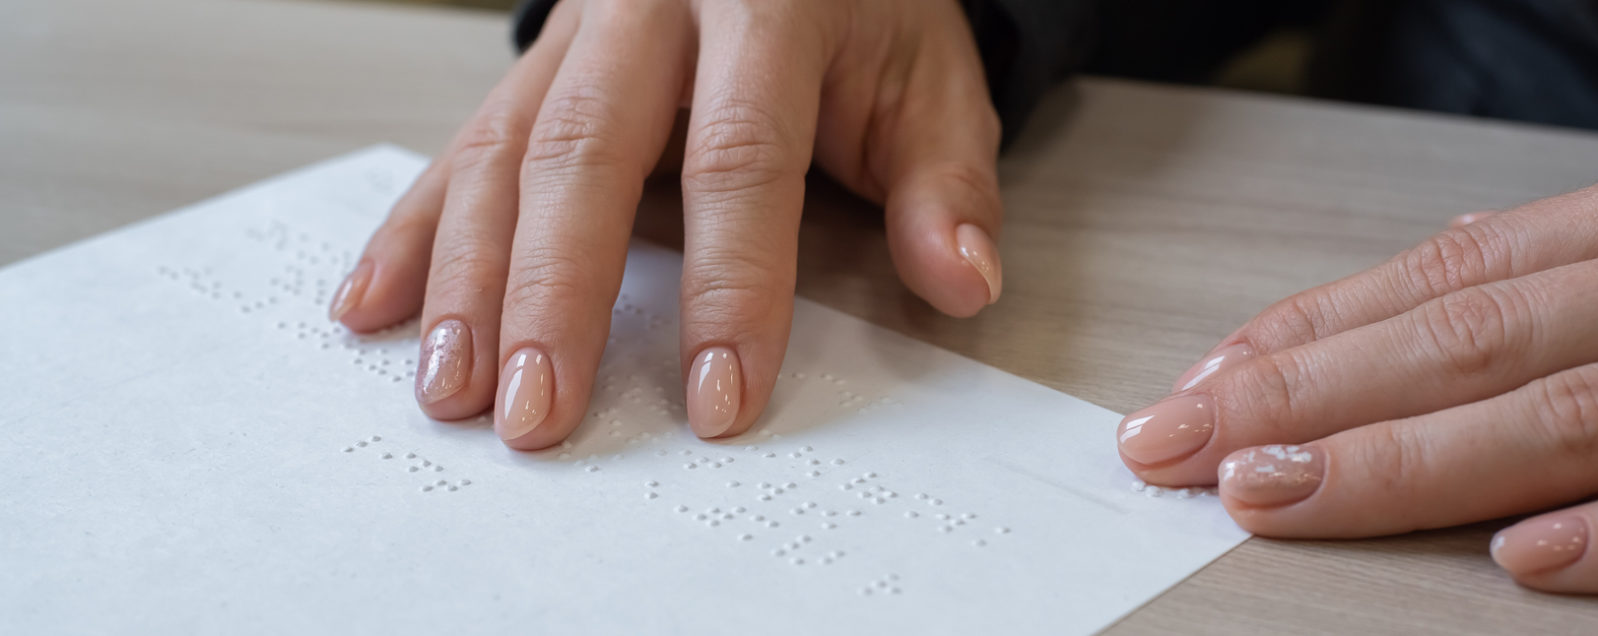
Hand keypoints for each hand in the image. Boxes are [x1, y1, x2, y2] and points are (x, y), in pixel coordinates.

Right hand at [326, 0, 1003, 448]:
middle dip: (555, 294)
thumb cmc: (861, 17)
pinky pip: (458, 147)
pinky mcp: (531, 68)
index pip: (741, 158)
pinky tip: (375, 307)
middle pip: (586, 155)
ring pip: (503, 153)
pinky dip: (414, 231)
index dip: (730, 284)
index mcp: (766, 7)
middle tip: (537, 413)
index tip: (717, 398)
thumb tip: (960, 282)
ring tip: (450, 388)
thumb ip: (946, 183)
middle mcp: (652, 10)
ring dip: (466, 278)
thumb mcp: (929, 82)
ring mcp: (577, 36)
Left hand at [1116, 185, 1597, 592]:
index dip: (1306, 335)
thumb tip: (1461, 240)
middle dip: (1299, 397)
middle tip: (1174, 445)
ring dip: (1399, 461)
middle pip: (1459, 345)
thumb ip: (1546, 267)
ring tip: (1265, 489)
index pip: (1439, 282)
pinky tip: (1512, 556)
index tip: (1192, 387)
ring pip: (1551, 415)